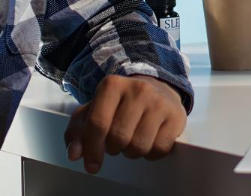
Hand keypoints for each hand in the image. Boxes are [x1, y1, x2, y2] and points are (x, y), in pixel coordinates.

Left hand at [63, 75, 186, 173]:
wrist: (156, 89)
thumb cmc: (120, 104)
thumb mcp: (94, 111)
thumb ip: (78, 132)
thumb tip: (74, 154)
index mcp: (112, 85)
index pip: (97, 123)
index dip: (92, 149)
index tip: (91, 166)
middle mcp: (138, 89)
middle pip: (118, 138)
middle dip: (113, 148)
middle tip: (115, 143)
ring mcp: (159, 102)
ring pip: (139, 146)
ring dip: (131, 152)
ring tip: (132, 140)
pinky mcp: (176, 116)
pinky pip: (159, 149)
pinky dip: (151, 154)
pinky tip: (148, 141)